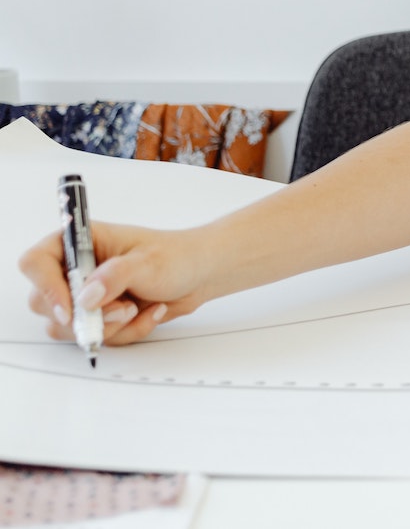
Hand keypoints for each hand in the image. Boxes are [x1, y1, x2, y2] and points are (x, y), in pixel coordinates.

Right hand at [17, 222, 212, 346]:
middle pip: (43, 302)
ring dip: (106, 326)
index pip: (36, 263)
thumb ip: (115, 277)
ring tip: (137, 308)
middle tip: (121, 309)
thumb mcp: (148, 262)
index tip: (72, 307)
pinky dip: (126, 333)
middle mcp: (75, 270)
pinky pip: (97, 337)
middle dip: (84, 314)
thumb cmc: (176, 256)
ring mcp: (85, 296)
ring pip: (67, 327)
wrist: (200, 275)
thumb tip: (86, 297)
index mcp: (79, 243)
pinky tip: (149, 312)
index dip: (45, 286)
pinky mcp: (99, 317)